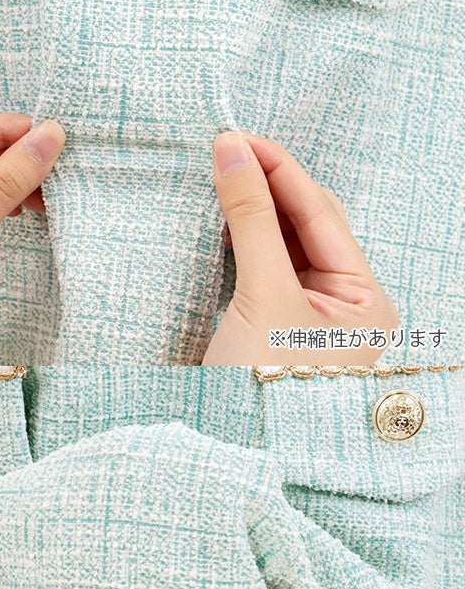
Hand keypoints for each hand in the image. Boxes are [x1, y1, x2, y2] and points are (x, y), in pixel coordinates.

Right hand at [202, 133, 397, 364]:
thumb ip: (250, 219)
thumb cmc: (262, 386)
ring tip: (223, 178)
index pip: (322, 216)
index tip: (238, 137)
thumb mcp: (262, 296)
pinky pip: (268, 269)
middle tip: (226, 150)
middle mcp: (346, 306)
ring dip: (255, 212)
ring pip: (285, 246)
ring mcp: (312, 316)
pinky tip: (226, 221)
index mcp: (366, 301)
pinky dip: (246, 242)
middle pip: (308, 226)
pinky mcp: (279, 324)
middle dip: (269, 187)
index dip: (281, 171)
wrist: (232, 451)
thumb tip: (233, 151)